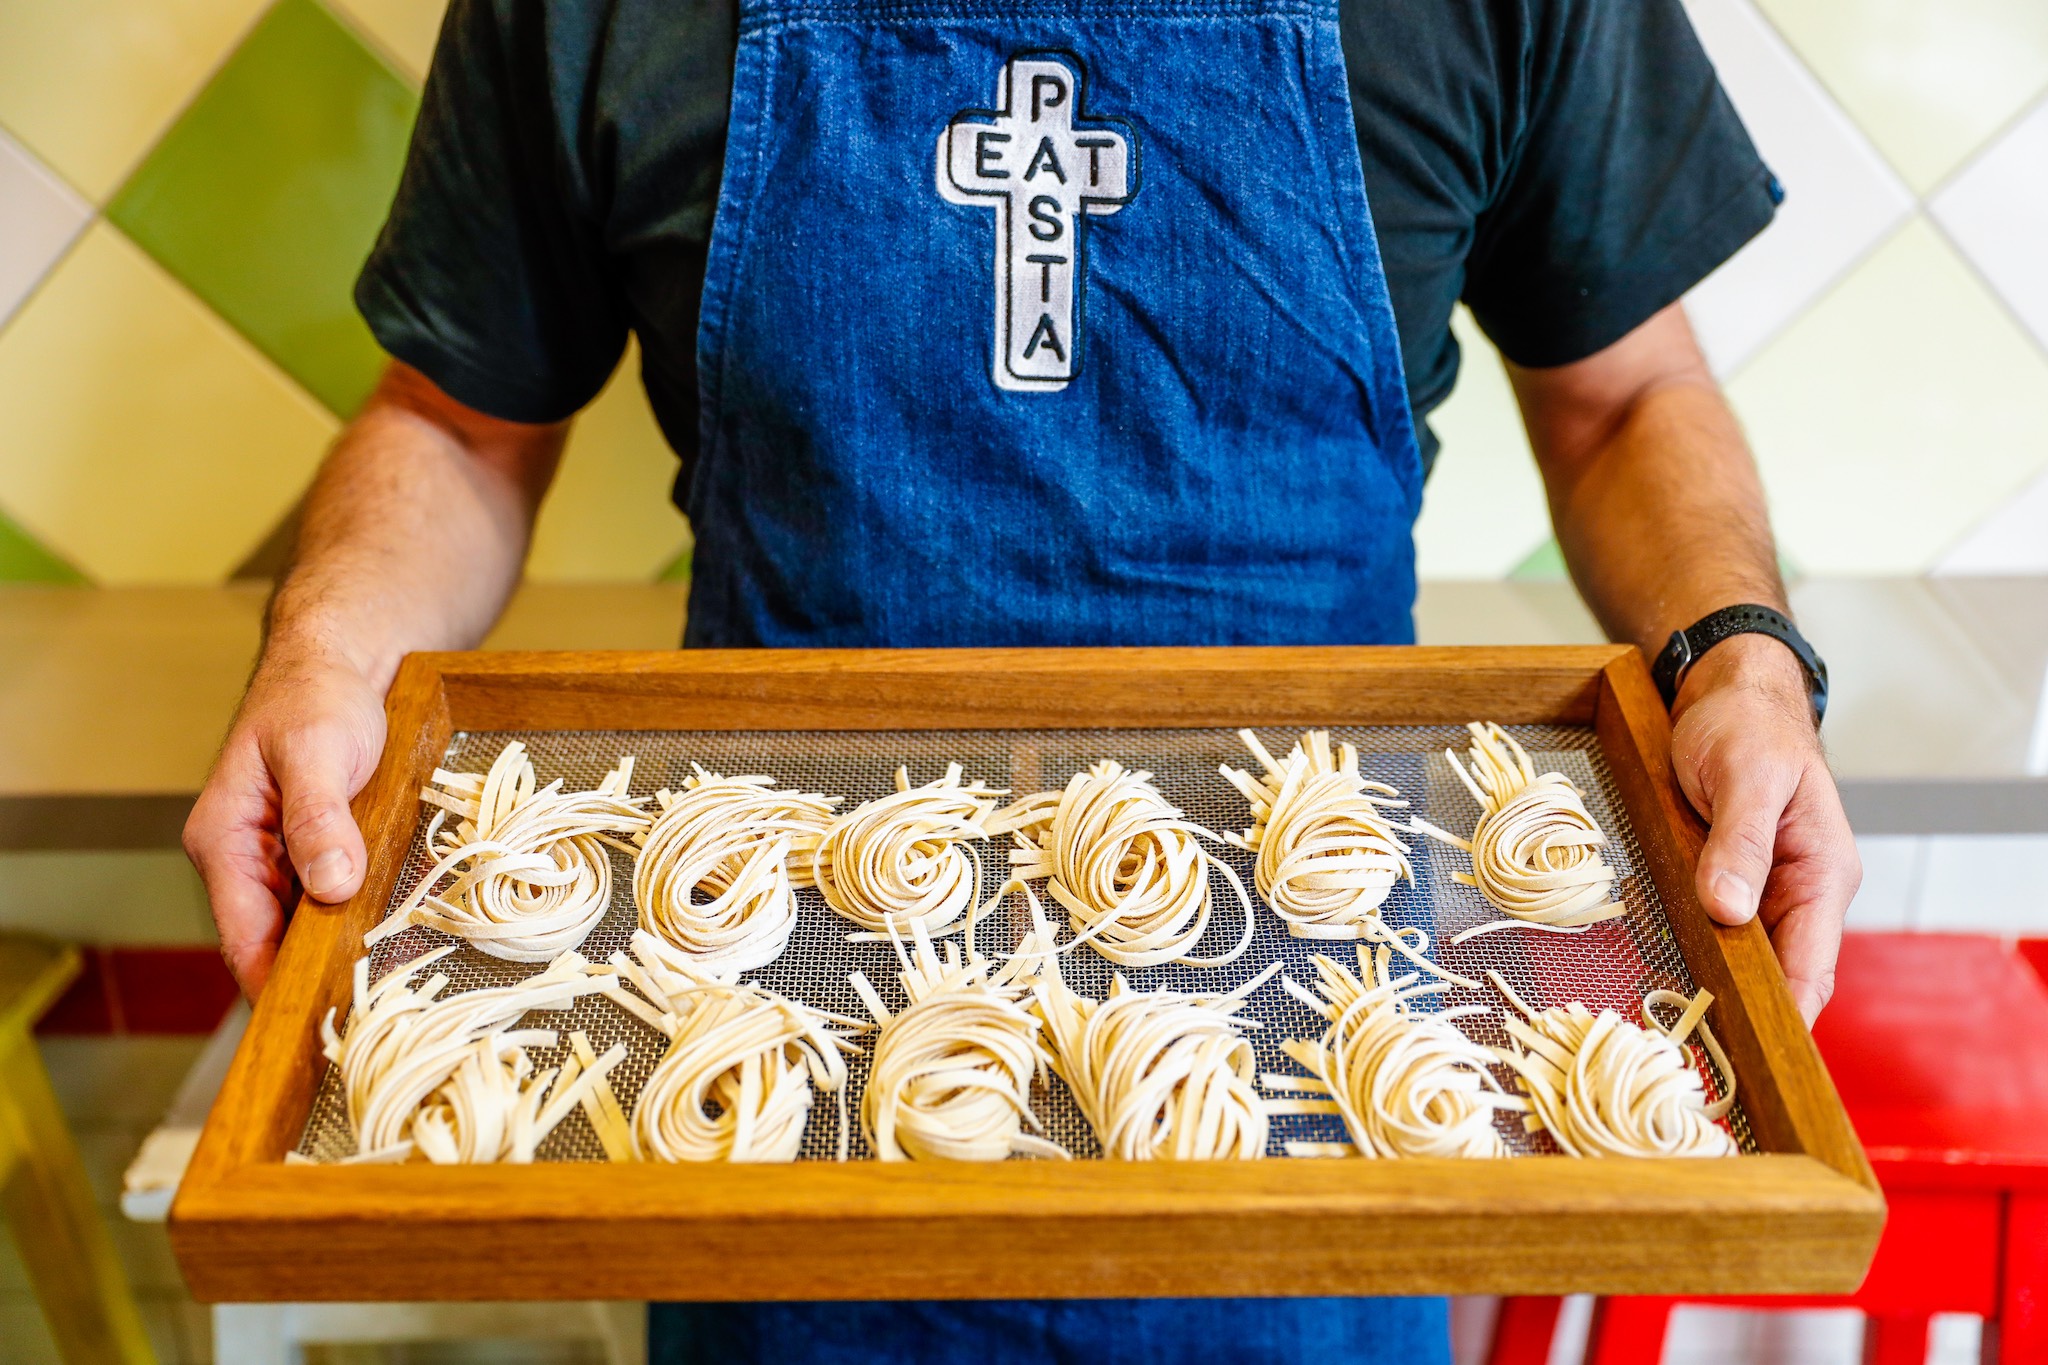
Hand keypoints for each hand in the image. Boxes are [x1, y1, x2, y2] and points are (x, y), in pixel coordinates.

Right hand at [183, 646, 388, 996]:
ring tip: (385, 987)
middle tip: (365, 1013)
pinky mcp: (314, 848)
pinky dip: (354, 916)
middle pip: (270, 937)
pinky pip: (329, 897)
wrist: (342, 660)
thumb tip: (328, 888)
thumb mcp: (318, 750)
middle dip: (309, 975)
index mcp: (223, 839)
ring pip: (303, 922)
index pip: (240, 934)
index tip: (313, 1022)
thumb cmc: (316, 696)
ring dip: (337, 948)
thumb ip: (317, 818)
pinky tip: (392, 936)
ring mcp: (279, 855)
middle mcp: (243, 856)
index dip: (272, 982)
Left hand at [1668, 634, 1859, 1024]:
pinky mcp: (1727, 878)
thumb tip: (1729, 910)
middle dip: (1745, 1011)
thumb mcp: (1745, 775)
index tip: (1757, 1055)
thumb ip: (1740, 842)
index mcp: (1822, 873)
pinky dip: (1691, 947)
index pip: (1814, 965)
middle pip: (1779, 972)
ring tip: (1671, 1029)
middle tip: (1696, 1054)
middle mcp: (1799, 891)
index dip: (1791, 1014)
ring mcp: (1763, 888)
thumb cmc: (1747, 725)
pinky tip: (1656, 968)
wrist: (1725, 690)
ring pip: (1743, 954)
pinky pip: (1714, 927)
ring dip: (1714, 983)